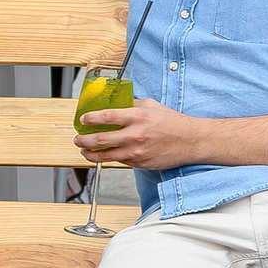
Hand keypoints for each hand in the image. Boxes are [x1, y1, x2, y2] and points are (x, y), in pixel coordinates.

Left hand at [73, 96, 200, 170]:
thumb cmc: (172, 122)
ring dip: (91, 154)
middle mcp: (135, 135)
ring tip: (84, 151)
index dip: (91, 119)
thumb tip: (116, 103)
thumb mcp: (152, 106)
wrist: (190, 141)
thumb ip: (133, 105)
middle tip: (78, 139)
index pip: (107, 117)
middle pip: (101, 140)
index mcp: (138, 117)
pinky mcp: (140, 163)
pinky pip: (119, 162)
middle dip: (84, 140)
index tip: (83, 119)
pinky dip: (108, 158)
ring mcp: (137, 152)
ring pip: (106, 156)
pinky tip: (104, 155)